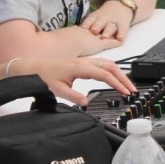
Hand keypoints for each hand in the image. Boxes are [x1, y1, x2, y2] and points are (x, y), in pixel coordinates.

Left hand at [14, 57, 134, 105]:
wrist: (32, 68)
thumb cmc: (43, 76)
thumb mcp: (57, 90)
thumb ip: (73, 96)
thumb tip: (86, 102)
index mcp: (80, 67)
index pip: (104, 74)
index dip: (117, 83)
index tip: (125, 92)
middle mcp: (84, 62)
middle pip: (110, 66)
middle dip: (123, 77)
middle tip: (132, 89)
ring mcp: (83, 61)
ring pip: (107, 63)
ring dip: (119, 72)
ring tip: (127, 84)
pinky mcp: (81, 63)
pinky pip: (100, 64)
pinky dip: (111, 70)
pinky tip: (114, 77)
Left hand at [80, 2, 132, 40]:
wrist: (121, 6)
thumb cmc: (102, 17)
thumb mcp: (94, 18)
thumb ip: (86, 26)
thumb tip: (72, 34)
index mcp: (95, 17)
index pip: (90, 19)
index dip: (86, 24)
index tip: (82, 28)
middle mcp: (104, 19)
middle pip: (100, 22)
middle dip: (97, 26)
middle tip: (93, 31)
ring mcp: (114, 22)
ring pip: (111, 26)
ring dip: (108, 31)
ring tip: (105, 37)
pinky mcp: (123, 26)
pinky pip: (122, 30)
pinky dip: (121, 35)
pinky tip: (120, 39)